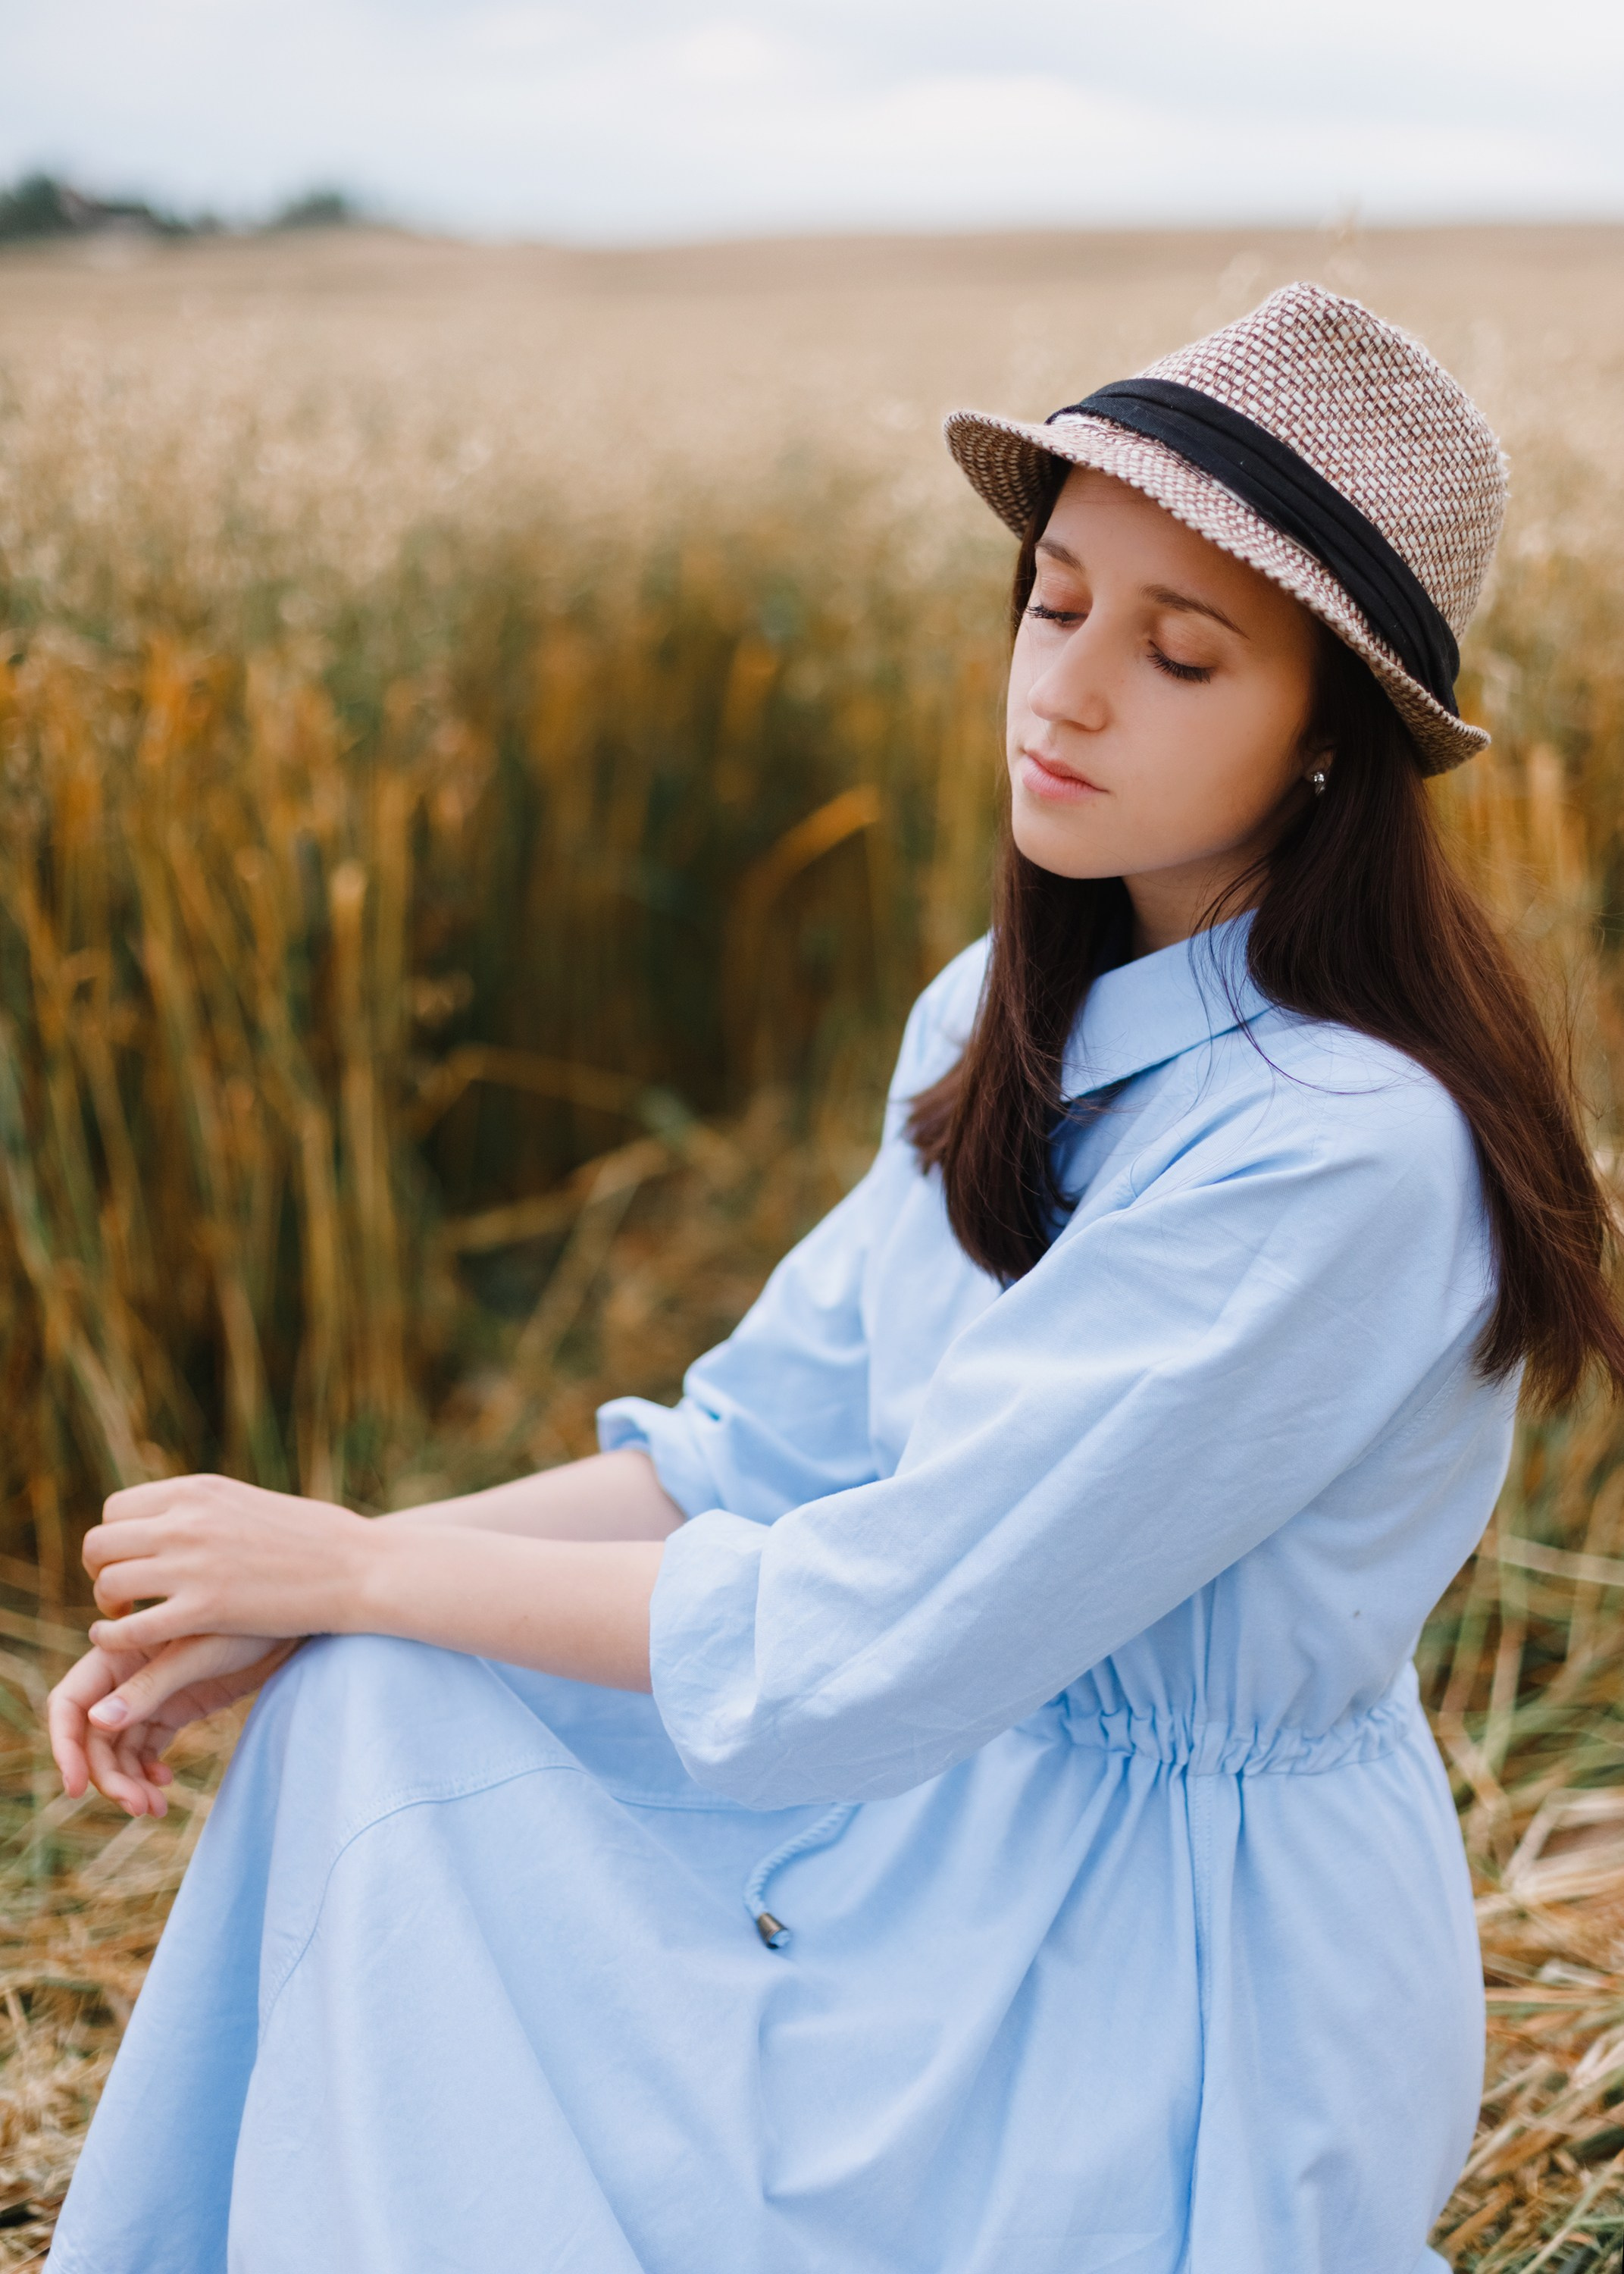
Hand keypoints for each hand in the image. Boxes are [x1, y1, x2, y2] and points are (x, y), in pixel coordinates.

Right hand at [47, 1633, 298, 1815]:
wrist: (289, 1624)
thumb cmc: (243, 1623)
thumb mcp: (197, 1654)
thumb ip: (149, 1687)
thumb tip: (96, 1723)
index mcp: (117, 1651)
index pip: (69, 1704)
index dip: (65, 1747)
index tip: (76, 1788)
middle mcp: (123, 1676)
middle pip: (93, 1738)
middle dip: (109, 1777)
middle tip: (139, 1807)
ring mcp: (146, 1696)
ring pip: (118, 1751)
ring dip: (128, 1783)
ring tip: (156, 1808)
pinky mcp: (172, 1711)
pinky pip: (144, 1751)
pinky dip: (147, 1774)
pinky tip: (165, 1786)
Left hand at [82, 1473, 372, 1653]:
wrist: (359, 1566)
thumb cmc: (314, 1540)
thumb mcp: (248, 1504)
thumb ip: (203, 1510)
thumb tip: (171, 1519)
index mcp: (197, 1490)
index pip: (114, 1510)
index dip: (114, 1541)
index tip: (131, 1563)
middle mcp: (187, 1520)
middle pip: (101, 1544)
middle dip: (101, 1572)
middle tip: (123, 1595)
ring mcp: (194, 1563)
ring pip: (109, 1582)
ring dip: (108, 1605)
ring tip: (127, 1618)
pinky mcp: (206, 1608)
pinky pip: (132, 1628)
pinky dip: (115, 1637)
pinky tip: (123, 1642)